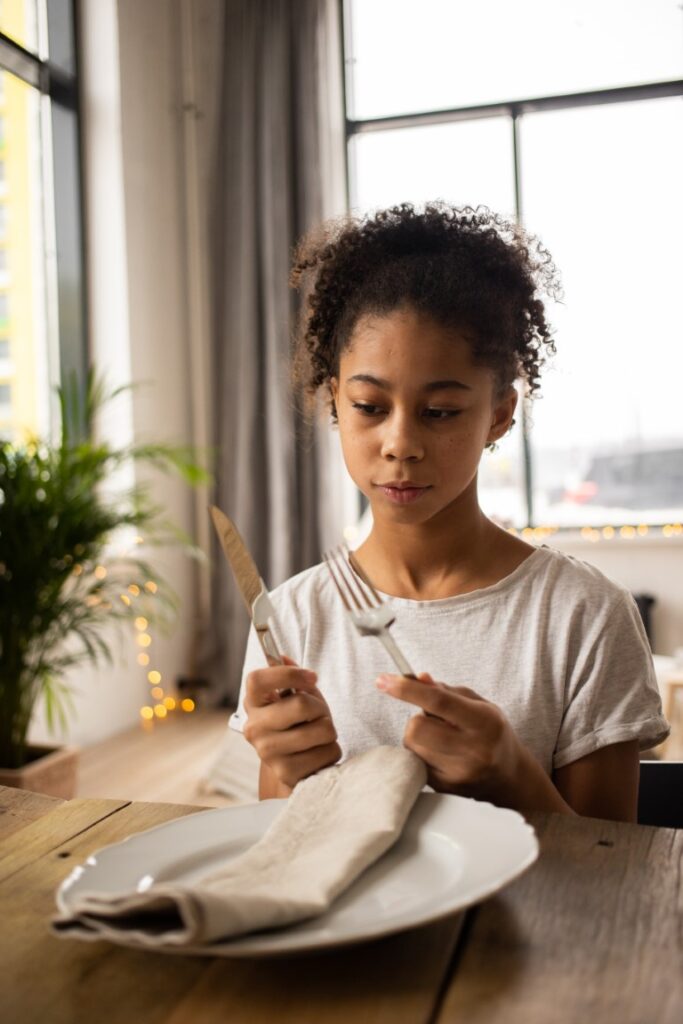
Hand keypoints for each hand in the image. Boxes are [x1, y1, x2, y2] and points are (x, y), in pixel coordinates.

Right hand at [244, 656, 340, 790]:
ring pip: (322, 729)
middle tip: (318, 715)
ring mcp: (268, 752)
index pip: (258, 679)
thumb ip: (290, 676)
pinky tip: (318, 754)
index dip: (289, 674)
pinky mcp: (286, 773)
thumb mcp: (293, 696)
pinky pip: (328, 753)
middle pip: (302, 704)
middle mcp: (254, 728)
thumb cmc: (297, 724)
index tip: (312, 678)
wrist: (294, 766)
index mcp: (253, 703)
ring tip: (318, 736)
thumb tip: (282, 657)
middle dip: (321, 708)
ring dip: (329, 731)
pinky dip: (331, 752)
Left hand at [375, 672, 523, 804]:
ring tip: (441, 738)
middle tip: (434, 720)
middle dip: (417, 718)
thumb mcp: (478, 705)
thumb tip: (418, 678)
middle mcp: (472, 751)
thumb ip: (446, 691)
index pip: (438, 702)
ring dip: (418, 736)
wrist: (509, 779)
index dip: (407, 689)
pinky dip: (422, 753)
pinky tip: (442, 755)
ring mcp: (457, 774)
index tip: (383, 680)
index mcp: (484, 723)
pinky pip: (415, 762)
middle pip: (416, 727)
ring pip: (411, 745)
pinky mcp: (444, 788)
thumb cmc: (491, 733)